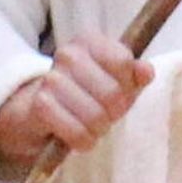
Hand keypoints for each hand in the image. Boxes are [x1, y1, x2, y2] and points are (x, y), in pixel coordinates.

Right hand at [0, 34, 146, 182]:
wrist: (35, 113)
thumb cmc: (84, 94)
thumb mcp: (114, 81)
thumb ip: (134, 75)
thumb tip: (147, 72)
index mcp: (89, 41)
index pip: (124, 62)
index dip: (128, 86)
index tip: (118, 91)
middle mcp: (68, 54)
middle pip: (113, 93)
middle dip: (114, 113)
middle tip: (103, 115)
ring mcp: (52, 79)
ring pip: (96, 117)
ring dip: (97, 130)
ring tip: (88, 125)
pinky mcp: (41, 106)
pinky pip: (78, 134)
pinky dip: (82, 141)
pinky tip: (75, 135)